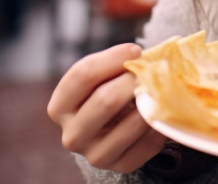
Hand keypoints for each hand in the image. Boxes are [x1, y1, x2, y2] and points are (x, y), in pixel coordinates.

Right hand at [47, 43, 166, 172]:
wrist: (112, 127)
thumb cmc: (104, 92)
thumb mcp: (100, 77)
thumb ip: (114, 64)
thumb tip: (143, 55)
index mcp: (59, 107)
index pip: (82, 75)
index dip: (112, 58)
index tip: (135, 50)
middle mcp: (72, 135)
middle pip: (105, 100)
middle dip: (132, 81)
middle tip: (148, 71)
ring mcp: (95, 155)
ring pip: (130, 124)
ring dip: (149, 103)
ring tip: (155, 90)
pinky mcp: (121, 166)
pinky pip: (148, 143)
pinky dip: (157, 124)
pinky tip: (156, 112)